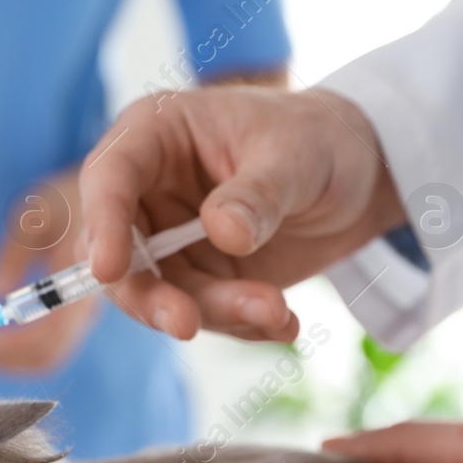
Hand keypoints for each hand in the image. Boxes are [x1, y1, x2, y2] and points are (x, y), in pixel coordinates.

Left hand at [0, 168, 100, 373]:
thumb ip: (19, 247)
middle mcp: (87, 307)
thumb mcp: (39, 207)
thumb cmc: (75, 195)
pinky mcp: (76, 311)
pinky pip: (48, 343)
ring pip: (47, 355)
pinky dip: (14, 344)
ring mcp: (83, 313)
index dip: (2, 347)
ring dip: (4, 355)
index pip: (45, 338)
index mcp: (82, 284)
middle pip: (45, 357)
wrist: (116, 196)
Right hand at [78, 86, 406, 341]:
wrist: (360, 177)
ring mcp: (174, 242)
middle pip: (123, 254)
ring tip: (276, 312)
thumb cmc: (319, 140)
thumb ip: (257, 194)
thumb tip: (222, 231)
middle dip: (151, 297)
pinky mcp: (204, 279)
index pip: (110, 178)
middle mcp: (151, 192)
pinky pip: (208, 314)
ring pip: (167, 295)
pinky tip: (285, 324)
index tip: (109, 270)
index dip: (102, 224)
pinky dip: (244, 326)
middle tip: (186, 324)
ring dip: (218, 313)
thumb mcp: (296, 157)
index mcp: (155, 135)